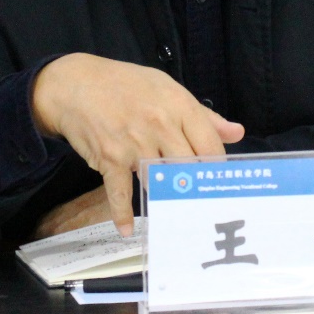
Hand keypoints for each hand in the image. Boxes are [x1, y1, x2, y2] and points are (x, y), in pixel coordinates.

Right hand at [32, 53, 244, 236]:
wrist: (76, 84)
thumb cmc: (126, 85)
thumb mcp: (167, 89)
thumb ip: (203, 115)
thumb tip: (237, 132)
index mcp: (178, 105)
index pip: (210, 146)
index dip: (216, 168)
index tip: (216, 181)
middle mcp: (160, 125)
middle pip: (189, 168)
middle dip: (194, 187)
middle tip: (199, 202)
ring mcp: (134, 143)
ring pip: (160, 182)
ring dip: (165, 199)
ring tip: (173, 215)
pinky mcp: (110, 158)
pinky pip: (121, 193)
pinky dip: (123, 214)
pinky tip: (128, 229)